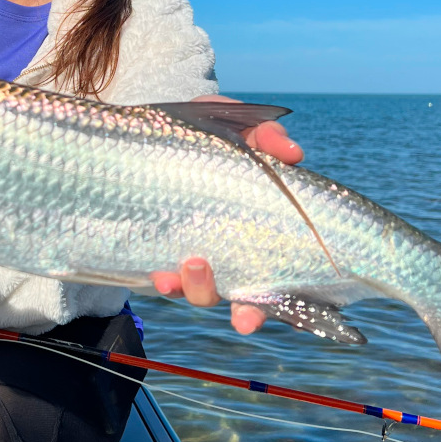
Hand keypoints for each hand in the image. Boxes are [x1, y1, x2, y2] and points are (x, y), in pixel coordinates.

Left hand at [152, 95, 303, 333]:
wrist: (148, 130)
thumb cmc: (204, 131)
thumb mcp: (236, 124)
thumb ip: (265, 136)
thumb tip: (292, 153)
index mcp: (256, 226)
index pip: (278, 273)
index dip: (279, 301)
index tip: (274, 317)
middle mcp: (228, 250)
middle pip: (243, 298)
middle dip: (246, 313)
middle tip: (241, 317)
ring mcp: (194, 251)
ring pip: (201, 292)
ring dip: (199, 289)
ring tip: (192, 265)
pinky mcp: (159, 247)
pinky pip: (165, 275)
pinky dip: (165, 279)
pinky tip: (159, 272)